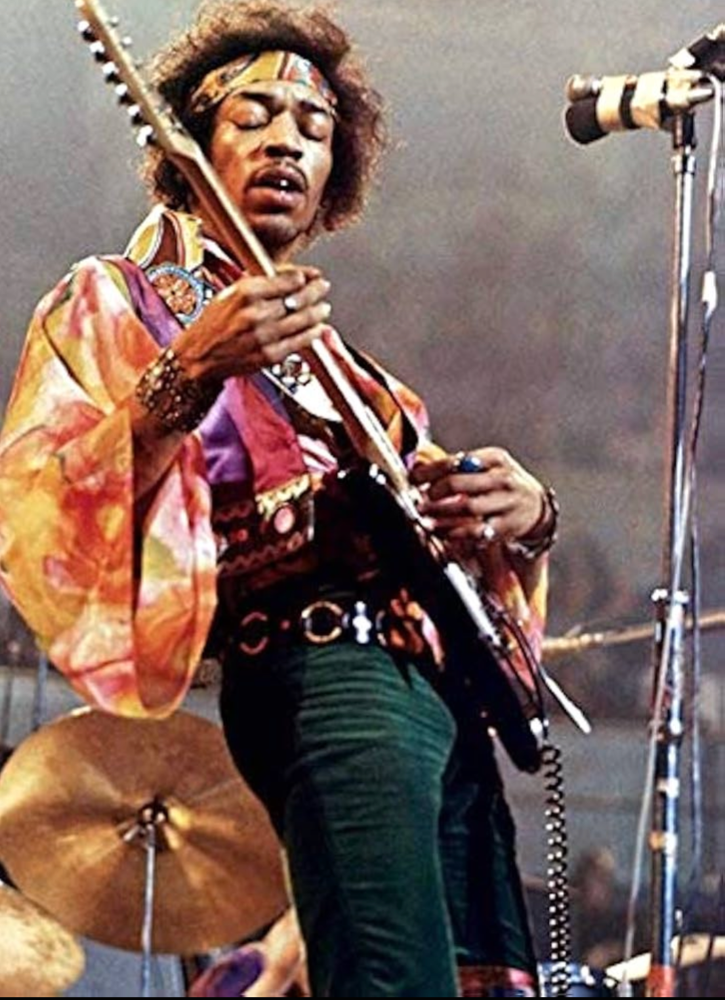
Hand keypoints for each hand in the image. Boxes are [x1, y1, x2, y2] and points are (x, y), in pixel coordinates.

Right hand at [171, 265, 330, 381]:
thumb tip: (297, 277)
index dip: (305, 276)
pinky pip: (299, 342)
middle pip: (299, 298)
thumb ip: (263, 284)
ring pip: (303, 320)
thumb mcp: (232, 293)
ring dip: (318, 312)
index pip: (288, 279)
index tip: (311, 276)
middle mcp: (255, 314)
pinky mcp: (269, 355)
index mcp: (244, 292)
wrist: (198, 355)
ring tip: (323, 308)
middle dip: (316, 291)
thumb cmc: (214, 323)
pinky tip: (317, 328)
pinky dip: (312, 334)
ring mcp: (263, 336)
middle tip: (323, 288)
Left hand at [410, 446, 548, 551]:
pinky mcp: (506, 526)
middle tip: (421, 499)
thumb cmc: (502, 483)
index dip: (430, 471)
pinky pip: (476, 531)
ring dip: (441, 513)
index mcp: (495, 459)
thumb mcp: (488, 465)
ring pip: (467, 508)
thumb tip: (418, 468)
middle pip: (459, 483)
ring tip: (425, 516)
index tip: (413, 478)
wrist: (536, 505)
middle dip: (434, 492)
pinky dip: (455, 532)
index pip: (456, 461)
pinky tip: (441, 531)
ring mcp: (506, 503)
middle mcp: (503, 479)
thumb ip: (459, 466)